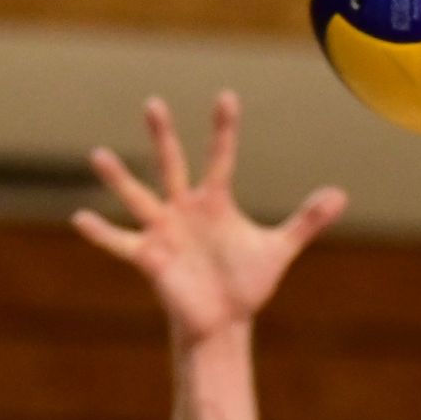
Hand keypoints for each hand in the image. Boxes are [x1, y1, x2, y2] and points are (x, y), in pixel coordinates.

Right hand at [74, 92, 346, 347]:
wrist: (225, 321)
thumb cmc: (246, 282)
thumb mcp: (279, 248)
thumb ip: (306, 221)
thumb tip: (340, 194)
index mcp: (214, 201)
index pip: (220, 157)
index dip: (224, 129)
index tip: (227, 97)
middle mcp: (184, 208)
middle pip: (172, 164)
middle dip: (163, 137)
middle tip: (153, 103)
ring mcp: (164, 231)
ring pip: (139, 198)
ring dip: (120, 179)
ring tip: (99, 156)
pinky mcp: (150, 258)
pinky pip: (122, 242)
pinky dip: (102, 233)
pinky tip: (80, 218)